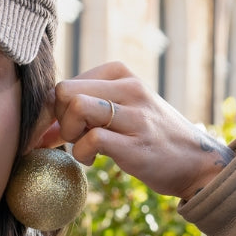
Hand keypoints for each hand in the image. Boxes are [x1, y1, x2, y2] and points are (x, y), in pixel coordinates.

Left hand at [36, 62, 233, 200]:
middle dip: (57, 121)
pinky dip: (82, 154)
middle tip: (72, 138)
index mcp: (120, 73)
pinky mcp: (135, 143)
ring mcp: (134, 114)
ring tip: (83, 147)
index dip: (54, 112)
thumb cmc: (147, 138)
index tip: (64, 131)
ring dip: (68, 135)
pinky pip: (90, 139)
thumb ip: (81, 114)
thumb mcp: (118, 113)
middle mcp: (129, 87)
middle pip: (63, 91)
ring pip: (76, 108)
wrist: (194, 162)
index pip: (65, 83)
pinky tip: (94, 160)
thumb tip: (41, 130)